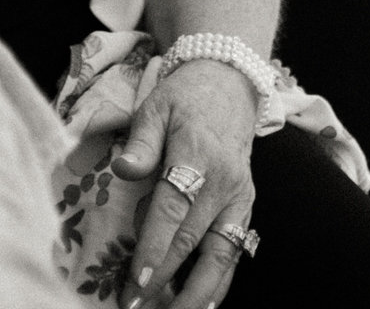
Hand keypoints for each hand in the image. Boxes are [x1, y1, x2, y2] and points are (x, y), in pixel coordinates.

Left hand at [111, 59, 258, 308]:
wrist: (229, 84)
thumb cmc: (184, 97)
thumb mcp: (156, 106)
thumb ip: (141, 141)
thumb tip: (123, 169)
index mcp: (198, 155)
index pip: (173, 209)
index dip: (155, 248)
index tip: (137, 281)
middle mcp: (224, 182)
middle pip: (194, 241)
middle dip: (165, 280)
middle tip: (135, 307)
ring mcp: (240, 198)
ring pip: (222, 256)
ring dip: (197, 293)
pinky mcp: (246, 207)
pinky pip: (234, 252)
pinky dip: (219, 282)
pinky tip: (200, 303)